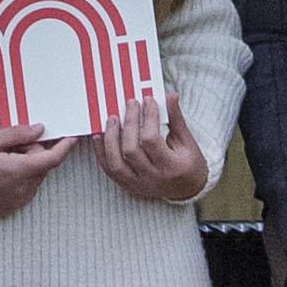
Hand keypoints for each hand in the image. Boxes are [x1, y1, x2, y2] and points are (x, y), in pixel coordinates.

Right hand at [0, 133, 76, 220]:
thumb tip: (39, 130)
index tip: (71, 138)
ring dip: (27, 166)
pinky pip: (24, 190)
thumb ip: (17, 135)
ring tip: (1, 159)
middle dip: (34, 153)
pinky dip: (19, 179)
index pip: (51, 160)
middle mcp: (20, 190)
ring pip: (34, 179)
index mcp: (16, 171)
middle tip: (11, 144)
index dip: (64, 147)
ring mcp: (15, 202)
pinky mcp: (8, 209)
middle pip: (42, 167)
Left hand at [91, 94, 211, 205]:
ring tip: (112, 119)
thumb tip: (171, 96)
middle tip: (130, 104)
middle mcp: (152, 178)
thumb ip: (176, 119)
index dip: (148, 118)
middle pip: (131, 150)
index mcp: (171, 166)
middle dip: (129, 123)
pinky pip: (109, 170)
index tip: (148, 101)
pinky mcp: (128, 185)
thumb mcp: (187, 142)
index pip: (152, 140)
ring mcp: (138, 184)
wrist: (187, 190)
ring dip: (110, 139)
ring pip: (116, 163)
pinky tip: (98, 136)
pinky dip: (101, 153)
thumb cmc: (189, 164)